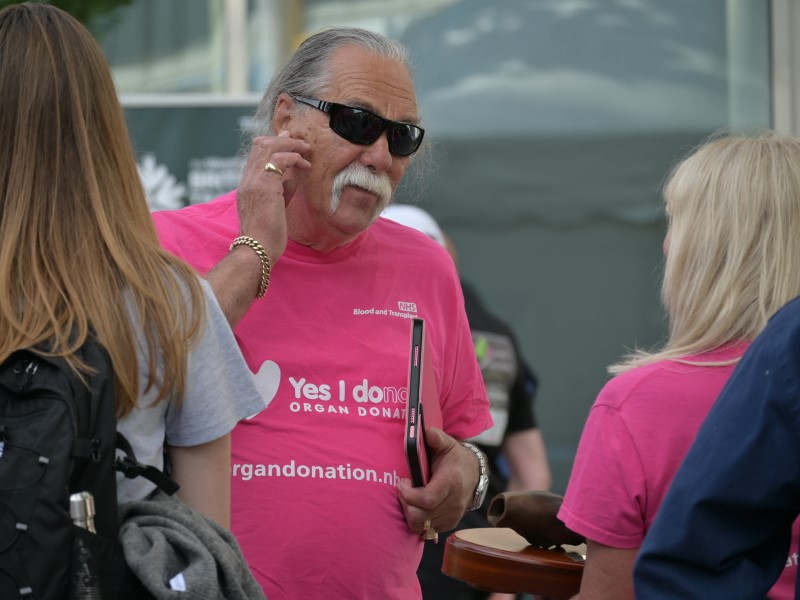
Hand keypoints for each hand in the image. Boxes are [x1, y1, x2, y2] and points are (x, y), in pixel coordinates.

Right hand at [236, 132, 310, 263]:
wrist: (257, 250)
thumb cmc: (267, 235)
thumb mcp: (275, 208)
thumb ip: (282, 191)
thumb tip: (292, 178)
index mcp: (248, 185)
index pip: (256, 154)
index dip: (274, 144)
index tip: (290, 142)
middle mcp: (248, 179)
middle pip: (261, 144)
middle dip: (284, 140)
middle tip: (302, 142)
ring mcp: (254, 181)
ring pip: (269, 147)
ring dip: (291, 145)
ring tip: (307, 150)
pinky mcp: (265, 187)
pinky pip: (280, 160)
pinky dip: (295, 158)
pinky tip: (305, 166)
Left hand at [396, 428, 478, 535]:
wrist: (473, 474)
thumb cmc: (455, 458)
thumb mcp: (448, 444)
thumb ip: (437, 437)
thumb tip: (427, 432)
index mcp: (452, 482)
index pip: (427, 499)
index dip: (409, 495)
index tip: (402, 482)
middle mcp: (454, 503)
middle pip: (421, 515)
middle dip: (405, 503)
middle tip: (403, 489)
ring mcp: (452, 516)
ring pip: (421, 526)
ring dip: (409, 513)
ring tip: (408, 497)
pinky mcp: (448, 523)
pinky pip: (426, 530)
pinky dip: (417, 520)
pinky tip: (416, 505)